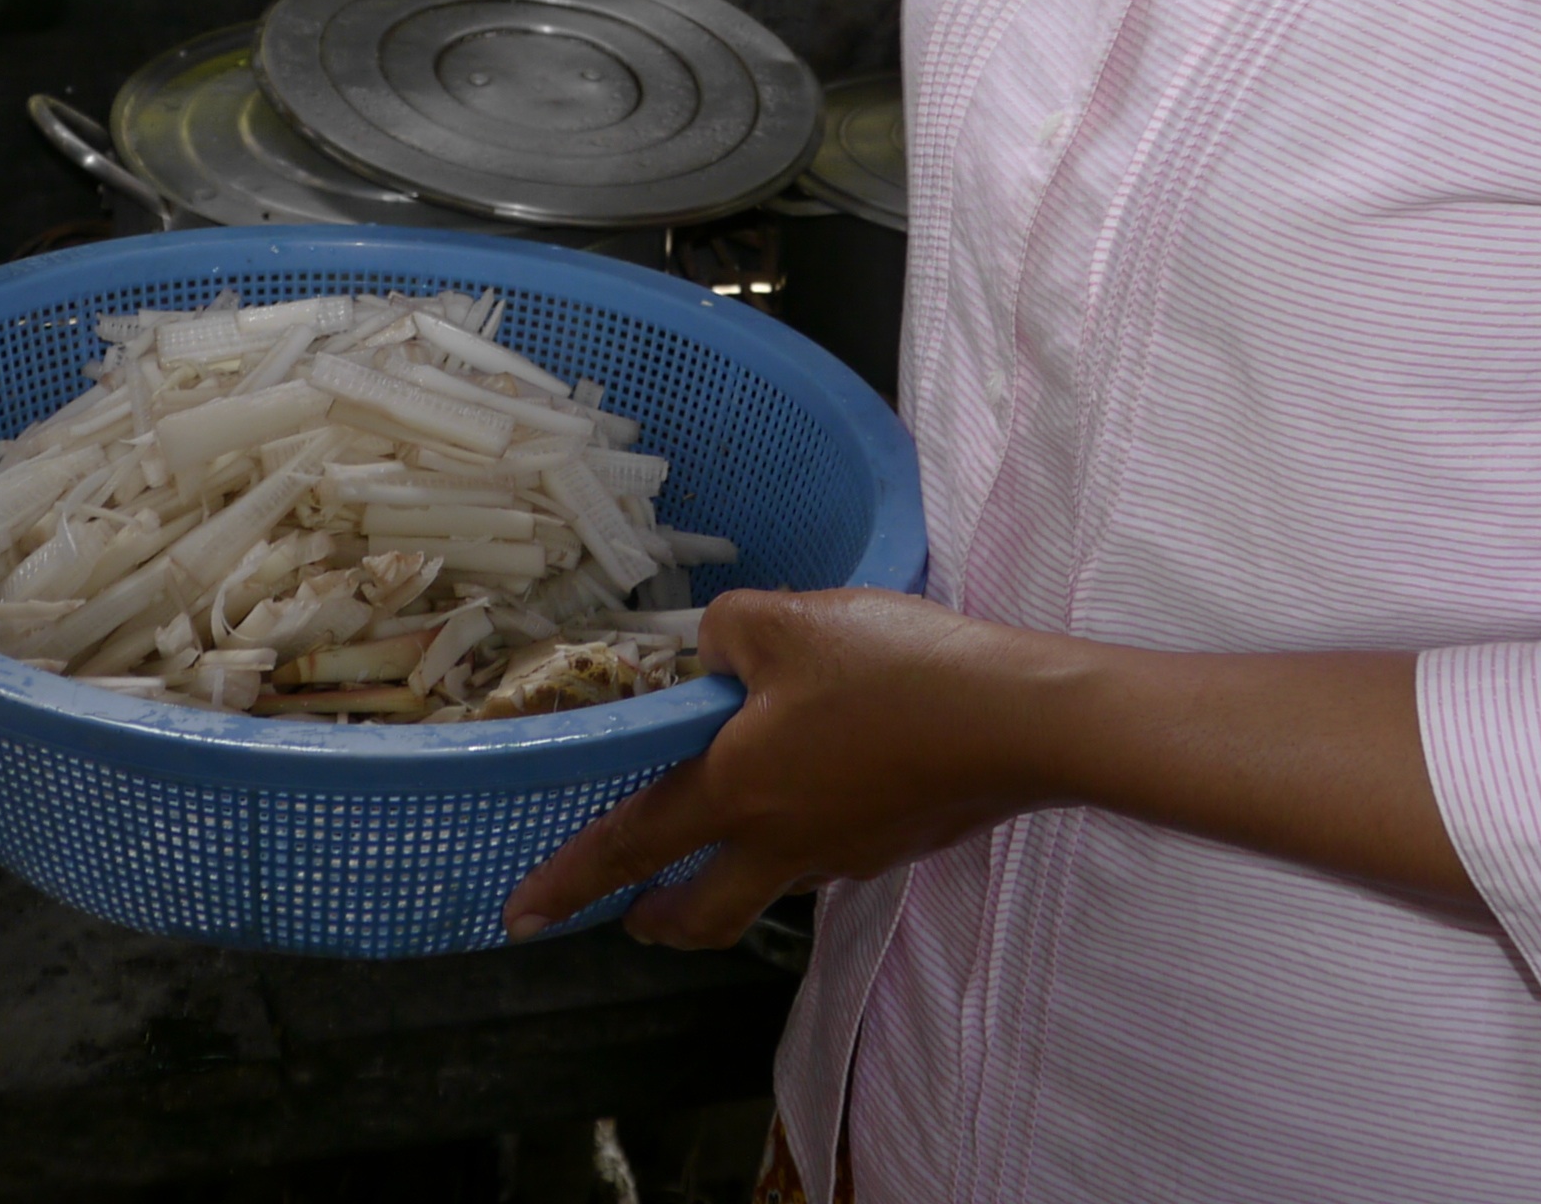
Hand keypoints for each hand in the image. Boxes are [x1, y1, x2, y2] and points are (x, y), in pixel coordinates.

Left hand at [501, 589, 1059, 948]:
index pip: (628, 846)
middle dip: (655, 920)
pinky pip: (825, 849)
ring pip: (767, 883)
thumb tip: (707, 652)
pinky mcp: (897, 841)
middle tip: (629, 916)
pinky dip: (799, 833)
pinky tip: (822, 781)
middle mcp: (781, 843)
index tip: (520, 917)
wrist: (1020, 722)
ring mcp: (844, 852)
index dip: (568, 881)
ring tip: (727, 825)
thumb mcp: (787, 620)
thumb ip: (723, 631)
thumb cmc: (892, 672)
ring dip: (732, 873)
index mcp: (735, 794)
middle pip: (701, 912)